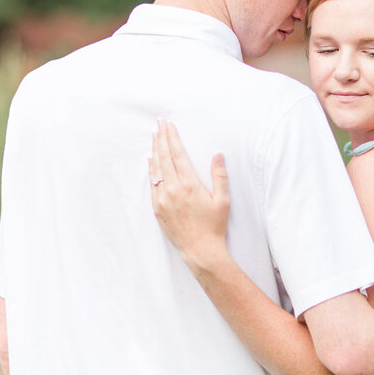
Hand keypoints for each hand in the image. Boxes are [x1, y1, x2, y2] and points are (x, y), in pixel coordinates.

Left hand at [149, 120, 230, 273]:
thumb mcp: (222, 200)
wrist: (200, 250)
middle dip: (162, 138)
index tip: (169, 125)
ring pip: (156, 169)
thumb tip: (218, 154)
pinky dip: (151, 169)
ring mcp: (163, 199)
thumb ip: (219, 175)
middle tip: (160, 124)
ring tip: (155, 137)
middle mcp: (173, 189)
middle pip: (164, 157)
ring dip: (155, 151)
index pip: (178, 154)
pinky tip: (151, 160)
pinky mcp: (157, 208)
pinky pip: (152, 184)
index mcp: (189, 184)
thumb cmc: (214, 226)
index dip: (173, 138)